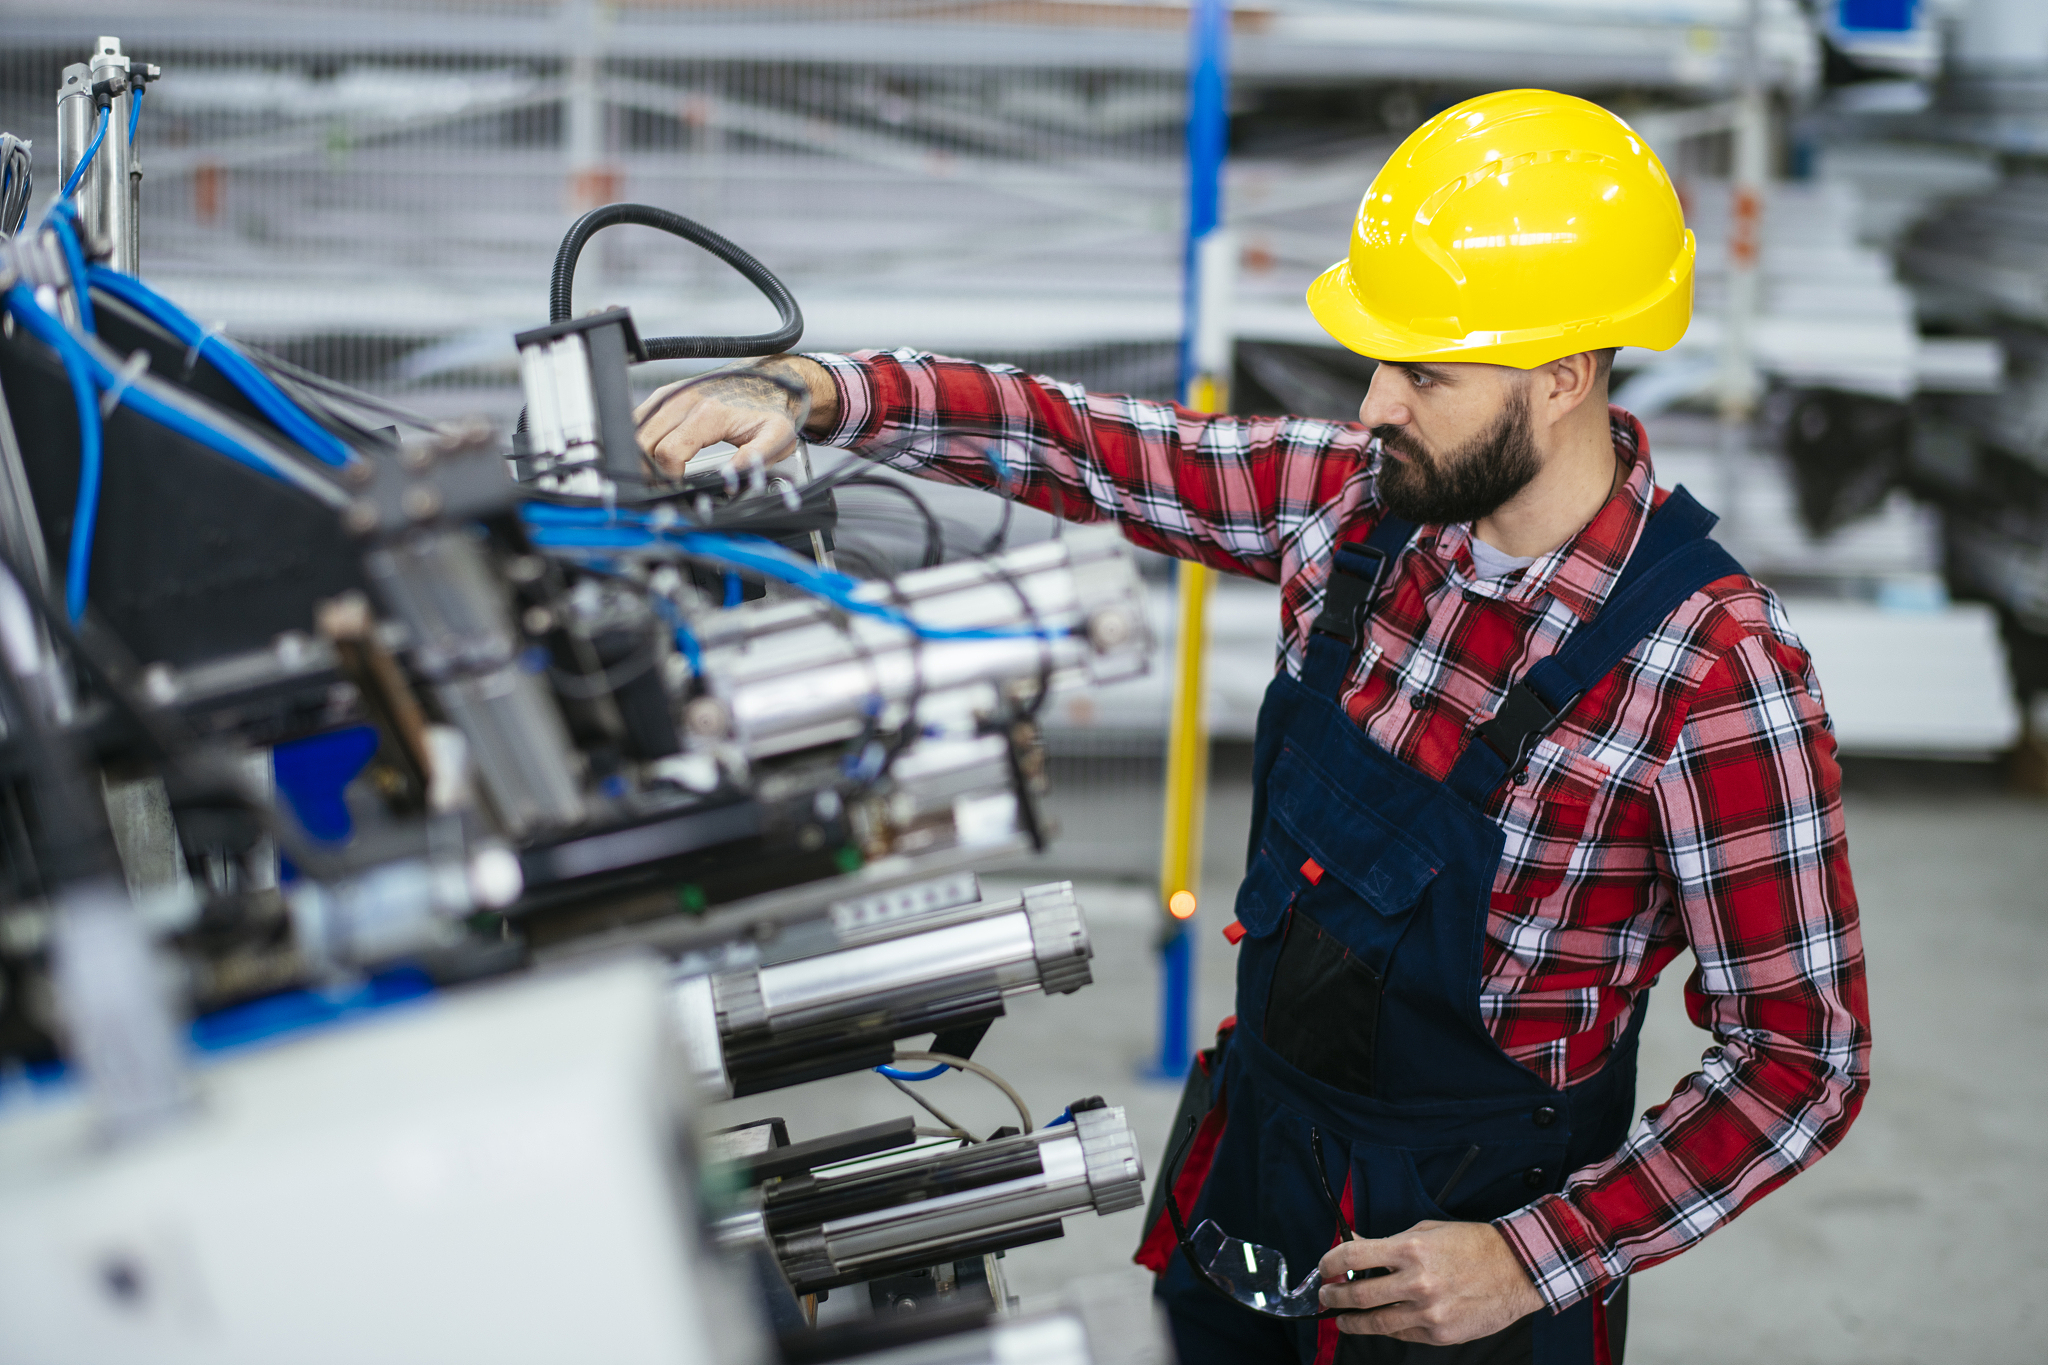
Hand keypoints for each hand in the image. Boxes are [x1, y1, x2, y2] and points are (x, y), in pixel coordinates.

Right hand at [634, 355, 837, 478]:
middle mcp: (684, 399)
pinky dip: (642, 440)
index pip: (668, 452)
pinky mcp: (667, 394)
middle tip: (665, 487)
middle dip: (650, 471)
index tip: (679, 489)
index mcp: (709, 412)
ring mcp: (672, 394)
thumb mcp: (776, 438)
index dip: (669, 477)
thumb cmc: (771, 408)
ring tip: (659, 474)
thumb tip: (728, 480)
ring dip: (642, 456)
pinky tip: (654, 454)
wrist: (771, 376)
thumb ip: (754, 461)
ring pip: (636, 430)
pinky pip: (639, 419)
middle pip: (644, 443)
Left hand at [1317, 1221, 1542, 1343]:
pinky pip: (1404, 1334)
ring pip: (1376, 1323)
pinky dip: (1389, 1328)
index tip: (1324, 1267)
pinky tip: (1383, 1323)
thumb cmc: (1472, 1244)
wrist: (1517, 1270)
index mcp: (1410, 1249)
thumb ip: (1388, 1242)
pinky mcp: (1440, 1334)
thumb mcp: (1426, 1231)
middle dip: (1334, 1296)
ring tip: (1342, 1319)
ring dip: (1352, 1321)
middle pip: (1358, 1295)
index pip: (1354, 1255)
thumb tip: (1355, 1245)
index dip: (1330, 1262)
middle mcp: (1416, 1282)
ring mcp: (1428, 1312)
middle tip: (1326, 1296)